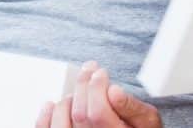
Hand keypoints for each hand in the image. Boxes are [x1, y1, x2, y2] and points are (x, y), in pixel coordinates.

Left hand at [36, 62, 162, 127]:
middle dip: (83, 85)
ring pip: (61, 124)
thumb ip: (132, 107)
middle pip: (79, 114)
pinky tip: (51, 105)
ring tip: (78, 92)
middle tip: (90, 70)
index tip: (101, 73)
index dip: (97, 86)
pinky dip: (45, 117)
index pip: (98, 112)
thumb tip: (114, 91)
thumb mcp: (147, 120)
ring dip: (67, 100)